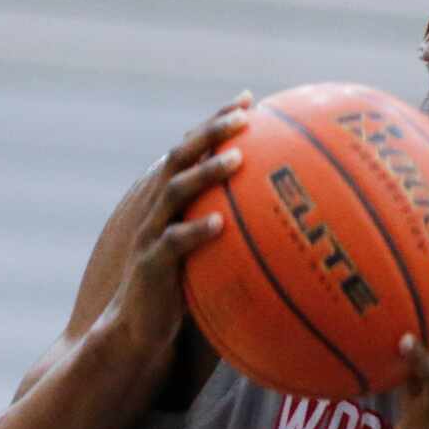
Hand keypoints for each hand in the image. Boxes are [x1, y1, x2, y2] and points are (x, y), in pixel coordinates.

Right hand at [100, 95, 250, 373]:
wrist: (137, 329)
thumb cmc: (183, 289)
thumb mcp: (211, 252)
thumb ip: (237, 228)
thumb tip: (291, 217)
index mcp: (172, 199)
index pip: (194, 148)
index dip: (216, 121)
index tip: (248, 98)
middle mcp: (158, 208)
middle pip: (181, 157)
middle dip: (211, 131)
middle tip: (244, 115)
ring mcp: (151, 234)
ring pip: (174, 192)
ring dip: (205, 173)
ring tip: (236, 159)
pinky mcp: (151, 265)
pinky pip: (172, 244)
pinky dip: (194, 231)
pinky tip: (219, 224)